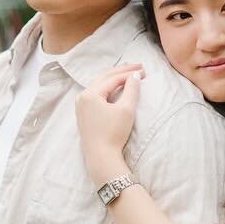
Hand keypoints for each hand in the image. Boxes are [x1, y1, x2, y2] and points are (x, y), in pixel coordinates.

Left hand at [75, 64, 142, 186]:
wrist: (101, 157)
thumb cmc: (113, 133)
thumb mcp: (126, 110)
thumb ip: (131, 90)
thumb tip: (136, 76)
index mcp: (90, 94)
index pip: (112, 78)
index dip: (129, 73)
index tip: (144, 70)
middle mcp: (82, 97)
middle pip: (104, 78)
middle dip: (121, 72)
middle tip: (138, 66)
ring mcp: (81, 106)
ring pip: (99, 85)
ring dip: (114, 78)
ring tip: (128, 73)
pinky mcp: (83, 114)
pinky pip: (96, 94)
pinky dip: (107, 88)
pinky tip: (115, 86)